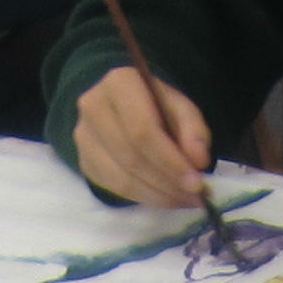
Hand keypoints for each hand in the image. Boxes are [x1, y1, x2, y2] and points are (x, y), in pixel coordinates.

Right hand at [72, 64, 213, 206]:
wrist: (123, 108)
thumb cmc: (155, 105)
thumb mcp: (180, 107)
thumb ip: (193, 129)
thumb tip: (198, 161)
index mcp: (119, 83)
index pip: (142, 130)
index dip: (170, 161)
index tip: (197, 183)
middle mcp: (94, 106)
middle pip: (132, 157)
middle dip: (167, 182)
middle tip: (195, 196)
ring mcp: (84, 136)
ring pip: (122, 179)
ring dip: (159, 195)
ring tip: (185, 199)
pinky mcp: (84, 161)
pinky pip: (115, 189)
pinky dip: (145, 198)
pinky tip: (166, 198)